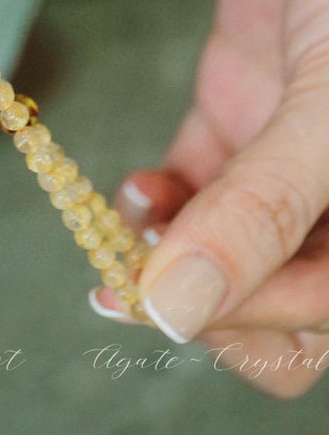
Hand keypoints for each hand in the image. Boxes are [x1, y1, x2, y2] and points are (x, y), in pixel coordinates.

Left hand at [93, 0, 328, 397]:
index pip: (312, 323)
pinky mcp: (237, 110)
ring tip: (131, 228)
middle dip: (197, 302)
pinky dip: (156, 202)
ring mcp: (284, 160)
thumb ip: (260, 212)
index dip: (236, 323)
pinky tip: (138, 186)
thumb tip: (177, 315)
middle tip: (125, 282)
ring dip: (167, 255)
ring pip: (220, 255)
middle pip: (269, 307)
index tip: (155, 300)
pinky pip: (191, 189)